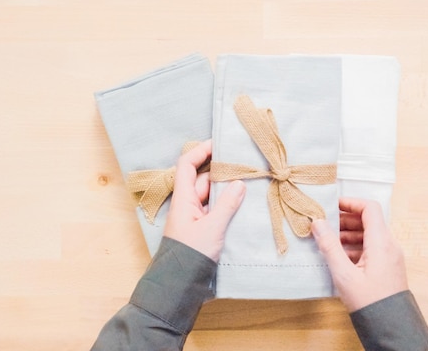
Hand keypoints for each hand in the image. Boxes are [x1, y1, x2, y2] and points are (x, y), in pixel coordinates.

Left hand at [164, 140, 245, 261]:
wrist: (180, 285)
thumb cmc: (191, 254)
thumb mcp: (212, 227)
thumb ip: (227, 204)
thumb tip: (239, 183)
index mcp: (183, 199)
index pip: (186, 165)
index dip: (200, 151)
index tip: (218, 144)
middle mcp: (187, 205)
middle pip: (202, 178)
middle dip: (219, 169)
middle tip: (241, 163)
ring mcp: (194, 217)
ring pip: (210, 194)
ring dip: (225, 187)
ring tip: (247, 180)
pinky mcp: (202, 229)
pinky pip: (214, 209)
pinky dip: (226, 203)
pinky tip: (241, 203)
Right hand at [311, 198, 407, 311]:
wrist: (390, 326)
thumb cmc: (369, 301)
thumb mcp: (344, 273)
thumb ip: (329, 246)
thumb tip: (317, 223)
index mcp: (382, 242)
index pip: (369, 208)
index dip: (351, 203)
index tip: (333, 206)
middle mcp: (389, 245)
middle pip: (369, 221)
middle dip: (346, 220)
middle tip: (325, 224)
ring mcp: (390, 256)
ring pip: (369, 235)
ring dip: (349, 234)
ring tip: (329, 241)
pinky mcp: (388, 266)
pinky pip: (372, 248)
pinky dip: (356, 246)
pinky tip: (340, 256)